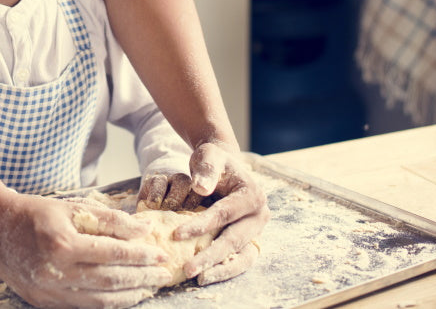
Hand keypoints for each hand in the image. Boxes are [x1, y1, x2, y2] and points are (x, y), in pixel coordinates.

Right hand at [0, 191, 174, 308]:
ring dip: (130, 295)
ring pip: (100, 301)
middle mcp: (55, 271)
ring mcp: (48, 291)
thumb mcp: (72, 206)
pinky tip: (124, 295)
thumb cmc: (34, 212)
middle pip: (111, 280)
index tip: (161, 254)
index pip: (113, 253)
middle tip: (164, 273)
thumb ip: (109, 219)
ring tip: (150, 287)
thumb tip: (143, 230)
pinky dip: (108, 303)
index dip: (141, 255)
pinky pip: (83, 307)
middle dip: (142, 277)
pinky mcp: (43, 302)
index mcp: (62, 243)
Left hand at [138, 144, 268, 285]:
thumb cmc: (214, 161)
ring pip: (241, 256)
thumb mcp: (210, 156)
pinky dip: (225, 269)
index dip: (201, 225)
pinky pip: (240, 259)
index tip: (176, 235)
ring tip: (198, 278)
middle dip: (210, 255)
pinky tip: (206, 276)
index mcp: (252, 195)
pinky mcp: (249, 240)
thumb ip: (206, 170)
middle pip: (234, 239)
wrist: (223, 166)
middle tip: (187, 268)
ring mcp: (256, 230)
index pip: (224, 214)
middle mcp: (259, 215)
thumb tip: (201, 189)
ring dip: (220, 268)